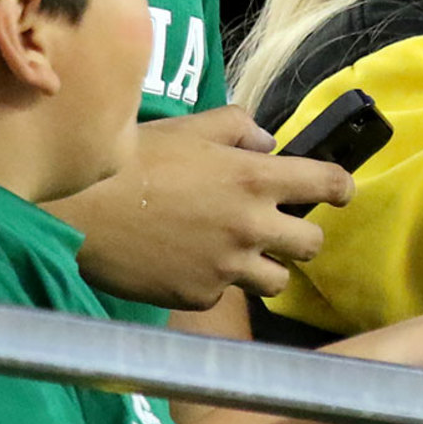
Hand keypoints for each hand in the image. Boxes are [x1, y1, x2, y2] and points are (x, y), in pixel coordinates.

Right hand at [51, 105, 354, 309]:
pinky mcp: (200, 295)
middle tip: (280, 226)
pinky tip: (190, 264)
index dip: (341, 188)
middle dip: (302, 234)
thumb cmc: (134, 159)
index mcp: (257, 179)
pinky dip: (216, 282)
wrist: (81, 209)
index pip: (329, 185)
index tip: (339, 192)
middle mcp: (252, 226)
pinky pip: (226, 294)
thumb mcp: (192, 128)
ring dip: (266, 266)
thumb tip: (267, 142)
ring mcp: (228, 266)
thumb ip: (239, 128)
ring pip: (278, 280)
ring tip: (237, 252)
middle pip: (313, 244)